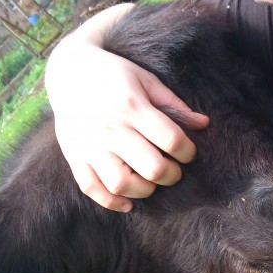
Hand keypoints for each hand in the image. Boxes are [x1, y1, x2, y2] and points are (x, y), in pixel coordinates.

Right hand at [45, 4, 209, 211]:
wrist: (68, 70)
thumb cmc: (114, 74)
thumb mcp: (146, 80)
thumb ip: (174, 104)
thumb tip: (204, 124)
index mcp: (131, 106)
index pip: (171, 140)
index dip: (187, 151)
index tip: (188, 152)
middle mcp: (110, 128)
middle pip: (151, 167)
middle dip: (171, 175)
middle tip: (174, 171)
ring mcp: (90, 144)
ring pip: (122, 184)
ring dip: (145, 191)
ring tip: (152, 183)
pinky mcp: (74, 156)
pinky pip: (91, 188)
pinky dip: (111, 202)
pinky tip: (128, 202)